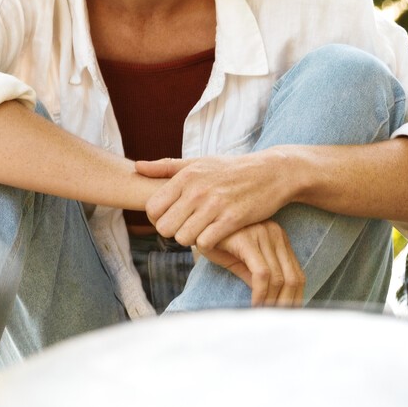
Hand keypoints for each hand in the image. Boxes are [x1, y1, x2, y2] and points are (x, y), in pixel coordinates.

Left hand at [137, 152, 292, 249]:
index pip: (152, 208)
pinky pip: (205, 242)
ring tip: (201, 231)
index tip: (173, 217)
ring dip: (191, 239)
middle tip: (187, 227)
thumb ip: (165, 167)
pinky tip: (216, 236)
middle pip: (164, 227)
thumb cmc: (230, 169)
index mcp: (185, 176)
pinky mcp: (232, 219)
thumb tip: (136, 167)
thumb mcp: (198, 162)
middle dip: (173, 231)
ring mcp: (214, 205)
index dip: (159, 218)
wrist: (271, 173)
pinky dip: (208, 244)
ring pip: (182, 238)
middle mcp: (196, 190)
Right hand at [200, 220, 303, 307]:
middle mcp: (275, 233)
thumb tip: (275, 302)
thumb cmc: (217, 243)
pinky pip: (262, 273)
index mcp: (278, 237)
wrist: (194, 225)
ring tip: (263, 315)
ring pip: (279, 278)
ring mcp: (263, 234)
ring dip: (272, 302)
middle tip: (276, 320)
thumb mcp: (242, 262)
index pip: (297, 274)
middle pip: (293, 277)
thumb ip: (259, 278)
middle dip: (286, 304)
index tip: (287, 315)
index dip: (295, 298)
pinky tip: (254, 304)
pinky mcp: (248, 240)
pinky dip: (261, 293)